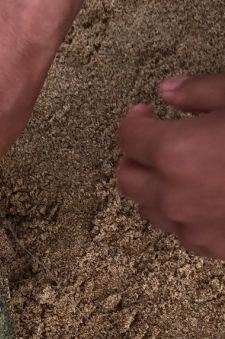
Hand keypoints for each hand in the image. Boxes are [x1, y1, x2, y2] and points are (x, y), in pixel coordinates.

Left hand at [117, 75, 224, 258]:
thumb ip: (201, 92)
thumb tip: (172, 91)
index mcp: (175, 153)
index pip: (128, 138)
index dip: (135, 120)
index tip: (145, 113)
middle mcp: (174, 196)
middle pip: (128, 180)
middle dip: (137, 157)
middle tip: (156, 141)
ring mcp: (191, 228)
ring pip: (150, 209)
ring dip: (157, 188)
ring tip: (183, 169)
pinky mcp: (211, 247)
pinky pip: (181, 231)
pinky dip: (183, 212)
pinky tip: (205, 195)